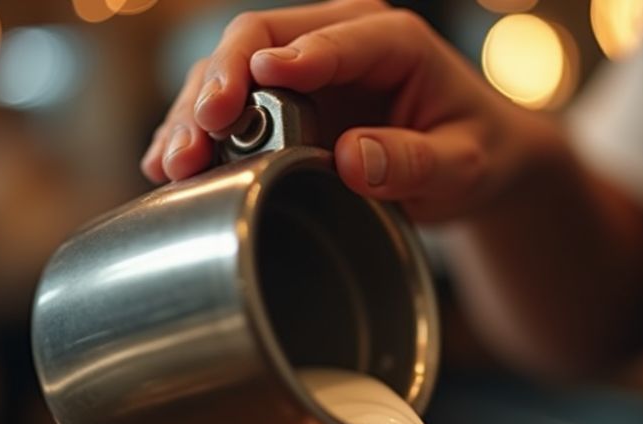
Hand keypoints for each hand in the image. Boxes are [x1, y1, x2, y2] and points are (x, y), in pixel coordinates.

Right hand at [141, 0, 543, 221]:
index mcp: (391, 40)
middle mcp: (336, 42)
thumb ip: (416, 161)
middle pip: (259, 39)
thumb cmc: (474, 153)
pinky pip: (227, 109)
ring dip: (194, 115)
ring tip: (173, 163)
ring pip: (230, 73)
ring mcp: (300, 71)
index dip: (293, 58)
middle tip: (201, 131)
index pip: (333, 37)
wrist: (472, 162)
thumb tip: (349, 158)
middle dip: (221, 84)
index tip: (259, 81)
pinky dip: (195, 135)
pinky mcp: (278, 105)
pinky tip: (167, 167)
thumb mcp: (464, 165)